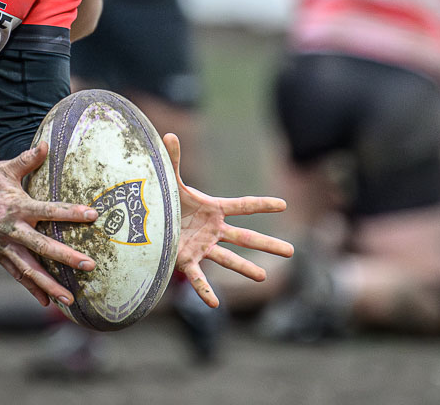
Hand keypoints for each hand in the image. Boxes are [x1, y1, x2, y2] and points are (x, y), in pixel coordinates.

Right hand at [0, 143, 98, 306]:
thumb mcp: (4, 167)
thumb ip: (27, 160)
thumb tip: (46, 143)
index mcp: (17, 206)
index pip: (49, 210)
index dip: (70, 213)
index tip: (92, 215)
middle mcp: (12, 230)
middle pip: (42, 247)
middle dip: (66, 258)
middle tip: (89, 265)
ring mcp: (4, 246)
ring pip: (30, 270)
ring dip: (50, 285)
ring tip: (70, 299)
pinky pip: (17, 275)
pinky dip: (32, 289)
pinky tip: (48, 302)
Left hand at [163, 133, 293, 307]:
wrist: (148, 222)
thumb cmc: (165, 201)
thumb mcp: (169, 181)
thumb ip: (172, 160)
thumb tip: (169, 134)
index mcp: (213, 209)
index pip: (243, 206)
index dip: (262, 204)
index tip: (284, 204)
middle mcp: (213, 230)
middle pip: (245, 237)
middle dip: (267, 244)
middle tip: (291, 251)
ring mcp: (203, 247)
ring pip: (228, 259)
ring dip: (246, 269)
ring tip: (264, 278)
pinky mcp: (186, 261)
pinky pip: (198, 278)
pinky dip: (205, 290)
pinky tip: (215, 303)